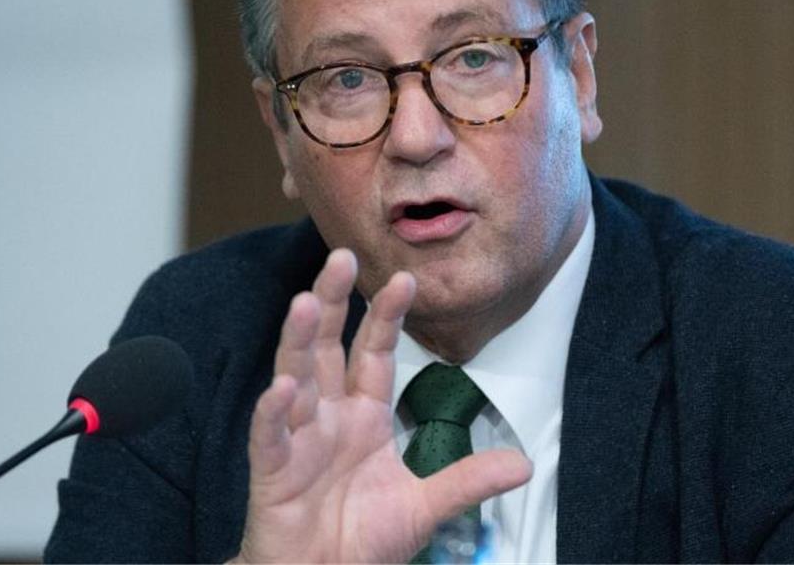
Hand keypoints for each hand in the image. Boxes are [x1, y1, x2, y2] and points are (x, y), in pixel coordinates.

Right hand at [231, 248, 531, 562]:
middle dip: (332, 302)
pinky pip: (270, 436)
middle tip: (340, 256)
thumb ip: (466, 480)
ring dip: (297, 340)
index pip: (374, 354)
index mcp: (363, 417)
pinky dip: (273, 412)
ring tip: (304, 301)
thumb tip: (523, 464)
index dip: (385, 317)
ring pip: (294, 377)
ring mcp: (297, 439)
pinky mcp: (272, 471)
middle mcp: (327, 417)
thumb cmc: (361, 541)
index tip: (405, 278)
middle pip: (327, 347)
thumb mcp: (424, 507)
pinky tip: (282, 388)